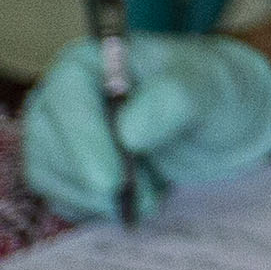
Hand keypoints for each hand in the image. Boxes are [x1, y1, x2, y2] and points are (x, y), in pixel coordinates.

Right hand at [23, 33, 270, 221]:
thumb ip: (174, 99)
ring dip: (98, 198)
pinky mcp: (65, 171)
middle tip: (148, 198)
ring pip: (50, 176)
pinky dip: (96, 209)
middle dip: (93, 179)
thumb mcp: (209, 88)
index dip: (83, 140)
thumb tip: (129, 131)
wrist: (223, 122)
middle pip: (46, 142)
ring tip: (154, 192)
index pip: (67, 97)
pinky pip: (62, 199)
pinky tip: (136, 197)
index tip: (112, 180)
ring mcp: (59, 136)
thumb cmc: (213, 92)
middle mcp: (64, 96)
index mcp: (91, 61)